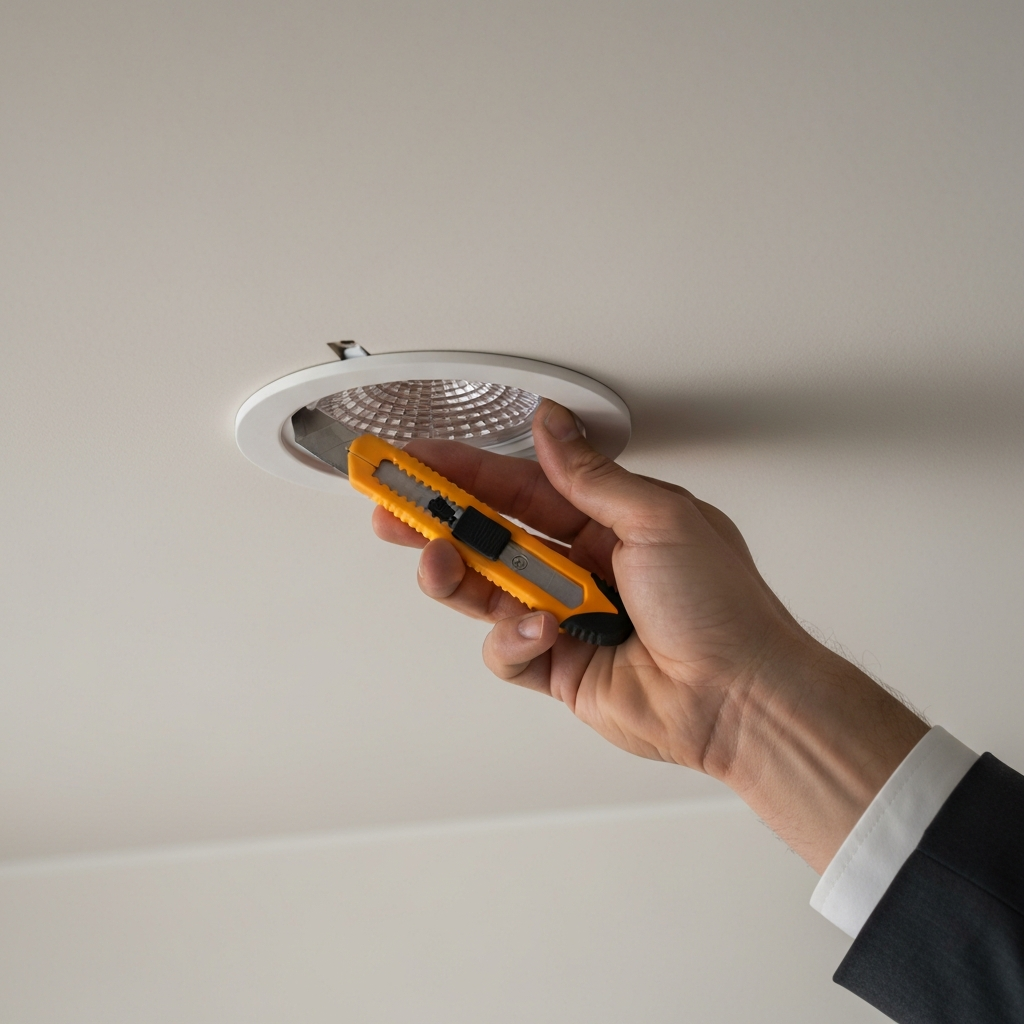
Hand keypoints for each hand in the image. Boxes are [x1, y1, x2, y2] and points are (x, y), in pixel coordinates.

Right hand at [373, 400, 927, 870]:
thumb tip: (552, 425)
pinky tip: (540, 631)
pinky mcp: (557, 668)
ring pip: (485, 591)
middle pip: (487, 536)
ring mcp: (564, 618)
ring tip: (440, 561)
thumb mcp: (658, 517)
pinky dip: (513, 640)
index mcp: (604, 521)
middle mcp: (579, 566)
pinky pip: (508, 650)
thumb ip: (589, 475)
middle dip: (436, 520)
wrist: (743, 697)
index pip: (516, 486)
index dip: (461, 470)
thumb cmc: (721, 607)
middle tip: (393, 508)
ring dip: (456, 574)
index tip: (414, 460)